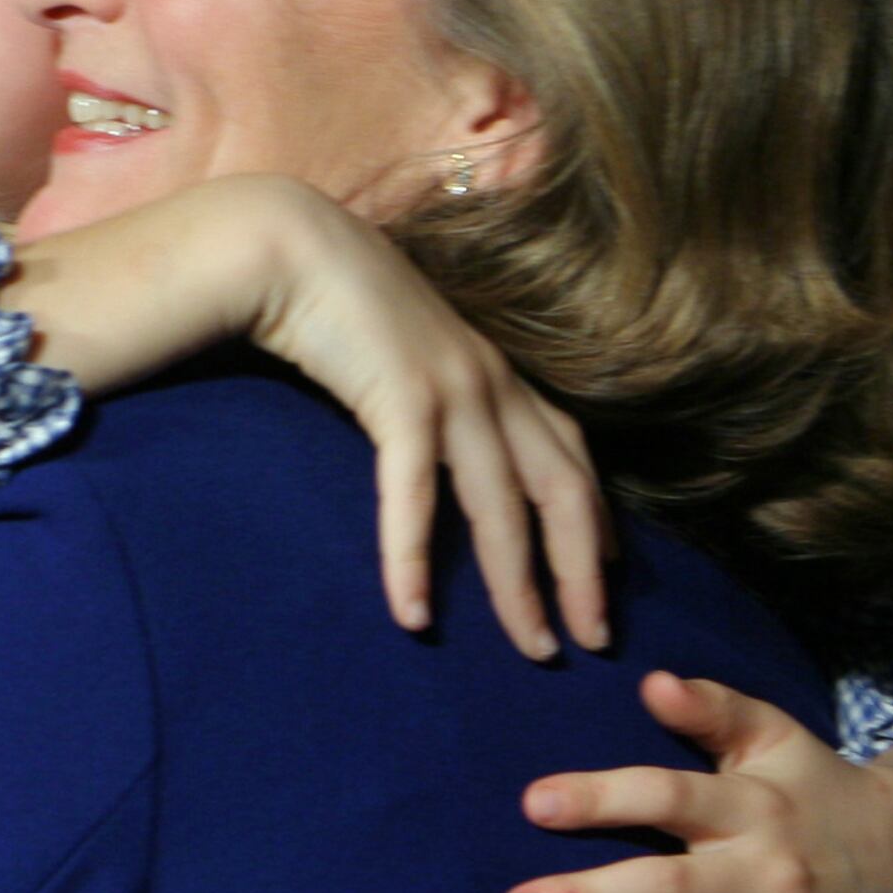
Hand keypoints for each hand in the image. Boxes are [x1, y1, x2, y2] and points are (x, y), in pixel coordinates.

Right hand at [5, 176, 603, 660]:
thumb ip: (425, 394)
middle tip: (590, 642)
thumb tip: (426, 443)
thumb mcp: (401, 352)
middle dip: (581, 574)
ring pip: (503, 507)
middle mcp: (491, 384)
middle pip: (561, 493)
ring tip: (532, 647)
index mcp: (495, 374)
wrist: (288, 245)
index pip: (571, 458)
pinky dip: (415, 558)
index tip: (604, 579)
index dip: (595, 521)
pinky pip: (414, 496)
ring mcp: (451, 391)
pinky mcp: (400, 399)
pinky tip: (412, 613)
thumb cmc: (332, 300)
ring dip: (520, 585)